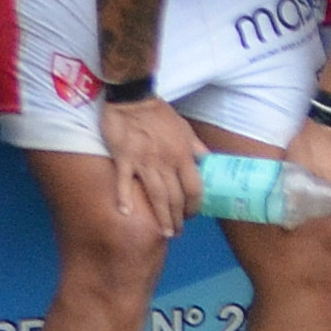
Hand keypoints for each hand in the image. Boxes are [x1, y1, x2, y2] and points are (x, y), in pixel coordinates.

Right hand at [100, 93, 203, 232]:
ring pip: (156, 195)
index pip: (194, 187)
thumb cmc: (159, 113)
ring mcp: (144, 161)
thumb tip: (206, 160)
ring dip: (161, 217)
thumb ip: (195, 146)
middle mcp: (167, 161)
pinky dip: (124, 198)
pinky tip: (126, 213)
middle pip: (176, 197)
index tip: (192, 214)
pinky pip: (124, 182)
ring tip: (164, 232)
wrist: (133, 98)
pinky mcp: (124, 158)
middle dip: (179, 218)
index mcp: (183, 154)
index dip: (195, 205)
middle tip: (177, 231)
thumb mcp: (184, 127)